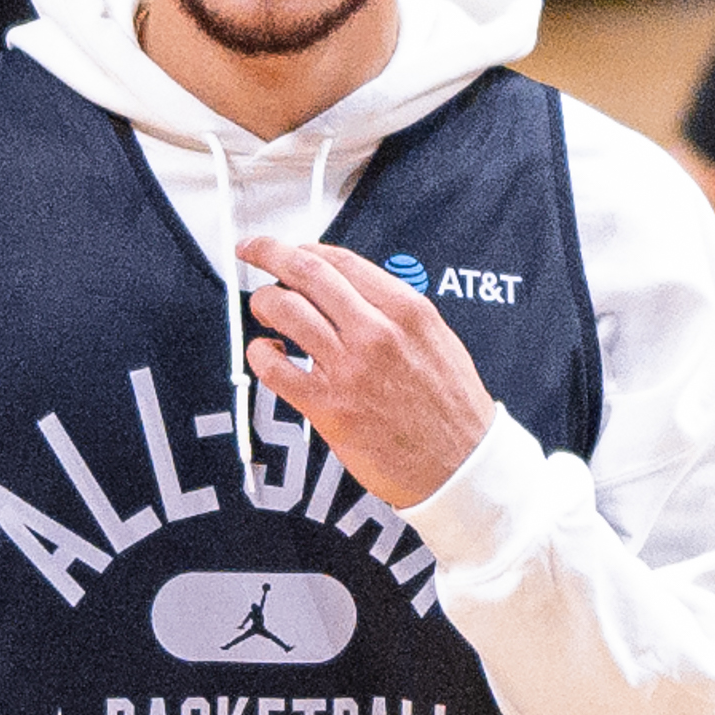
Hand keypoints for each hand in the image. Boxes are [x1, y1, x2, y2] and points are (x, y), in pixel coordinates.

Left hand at [240, 235, 499, 510]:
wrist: (461, 466)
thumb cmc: (452, 409)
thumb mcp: (438, 340)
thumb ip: (396, 312)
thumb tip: (354, 293)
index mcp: (407, 311)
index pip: (340, 262)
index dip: (303, 248)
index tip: (288, 248)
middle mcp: (376, 333)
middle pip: (306, 274)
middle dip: (269, 254)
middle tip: (253, 251)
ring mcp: (349, 369)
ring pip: (285, 310)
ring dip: (264, 302)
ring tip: (263, 308)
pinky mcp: (328, 407)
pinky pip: (273, 367)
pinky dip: (259, 353)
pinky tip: (266, 353)